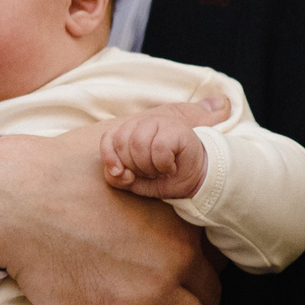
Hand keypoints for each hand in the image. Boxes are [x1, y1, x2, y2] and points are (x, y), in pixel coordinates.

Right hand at [0, 127, 222, 304]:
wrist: (13, 201)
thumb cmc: (66, 167)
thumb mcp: (126, 136)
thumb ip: (179, 121)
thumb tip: (221, 104)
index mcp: (183, 225)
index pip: (220, 260)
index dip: (209, 265)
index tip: (193, 268)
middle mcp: (172, 265)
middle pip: (209, 298)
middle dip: (201, 301)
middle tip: (183, 302)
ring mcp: (144, 297)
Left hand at [101, 98, 228, 199]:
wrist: (195, 179)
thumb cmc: (163, 177)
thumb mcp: (135, 182)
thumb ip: (117, 178)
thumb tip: (118, 171)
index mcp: (129, 131)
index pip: (108, 138)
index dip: (109, 157)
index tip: (119, 173)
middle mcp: (142, 122)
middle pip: (122, 143)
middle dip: (134, 166)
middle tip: (150, 172)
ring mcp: (160, 122)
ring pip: (138, 144)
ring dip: (149, 166)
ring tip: (160, 169)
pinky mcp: (176, 129)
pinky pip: (159, 148)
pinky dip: (163, 164)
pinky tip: (171, 166)